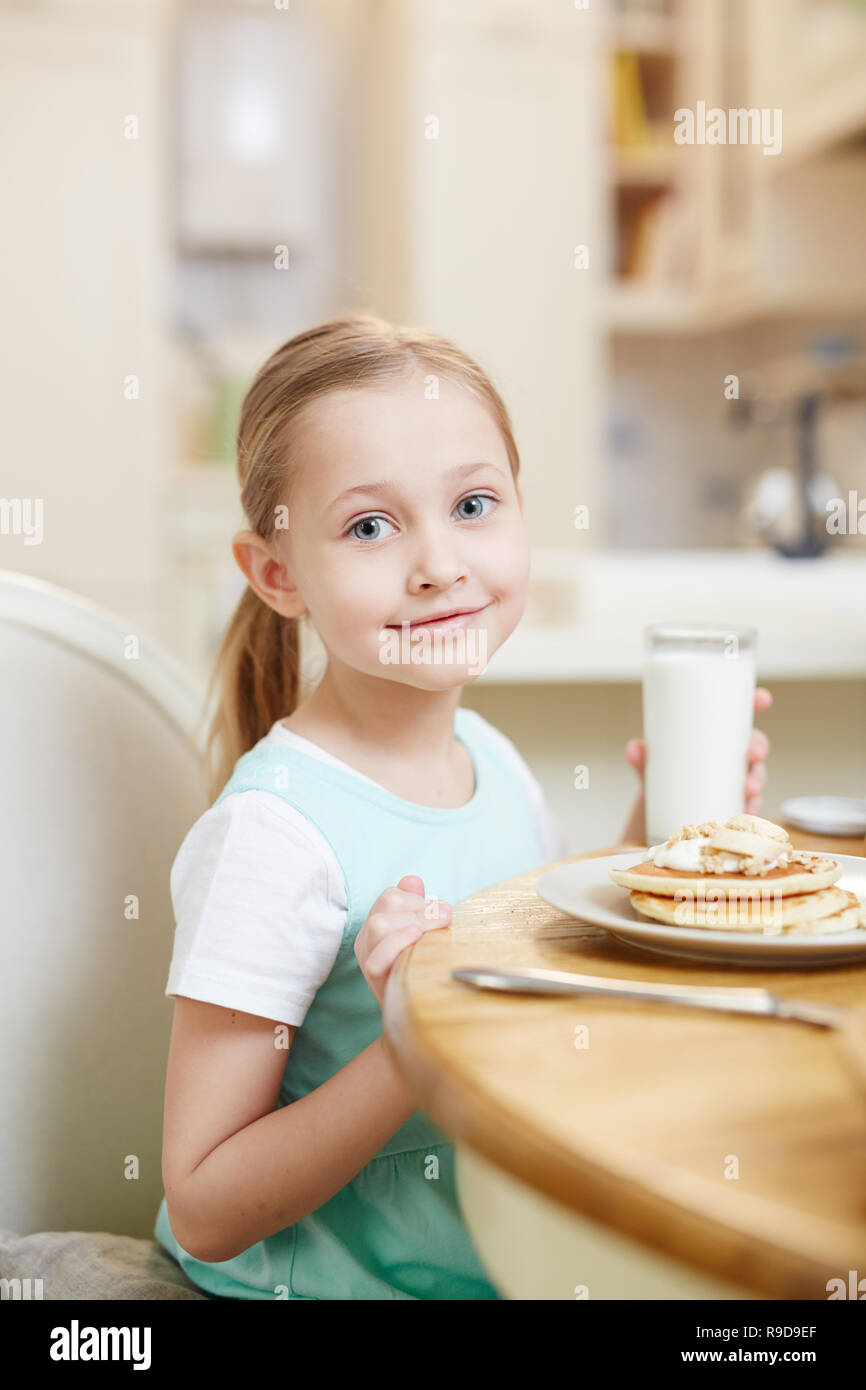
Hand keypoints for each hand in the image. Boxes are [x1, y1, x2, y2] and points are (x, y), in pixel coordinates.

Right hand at [354, 875, 450, 1010]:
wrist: (415, 1013)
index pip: (391, 896)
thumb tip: (412, 881)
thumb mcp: (421, 935)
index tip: (443, 910)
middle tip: (446, 918)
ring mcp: (368, 958)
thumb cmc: (419, 969)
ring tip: (436, 929)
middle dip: (421, 909)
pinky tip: (417, 940)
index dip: (418, 899)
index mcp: (377, 925)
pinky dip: (397, 943)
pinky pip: (377, 958)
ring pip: (379, 926)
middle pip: (386, 906)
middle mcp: (367, 939)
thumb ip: (416, 906)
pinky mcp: (374, 979)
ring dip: (414, 922)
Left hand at [620, 687, 772, 844]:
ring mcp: (735, 779)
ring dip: (758, 780)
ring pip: (756, 774)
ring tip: (748, 789)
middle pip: (755, 742)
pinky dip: (751, 807)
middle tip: (751, 754)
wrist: (659, 810)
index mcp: (715, 734)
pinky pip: (750, 803)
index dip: (756, 702)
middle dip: (758, 746)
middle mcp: (730, 754)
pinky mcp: (734, 802)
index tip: (762, 698)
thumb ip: (642, 757)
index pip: (741, 712)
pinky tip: (748, 811)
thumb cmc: (662, 773)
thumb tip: (635, 748)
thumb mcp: (651, 764)